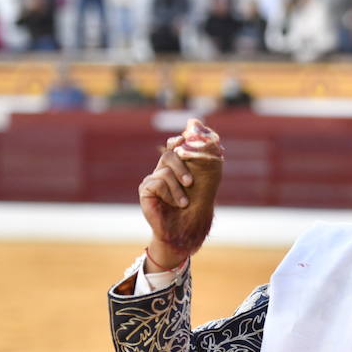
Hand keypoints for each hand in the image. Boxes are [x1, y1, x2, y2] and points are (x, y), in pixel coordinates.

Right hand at [138, 119, 224, 268]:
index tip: (186, 140)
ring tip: (183, 202)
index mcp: (177, 165)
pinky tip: (173, 204)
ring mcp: (152, 179)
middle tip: (191, 183)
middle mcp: (163, 169)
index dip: (180, 140)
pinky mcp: (145, 190)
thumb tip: (196, 121)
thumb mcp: (206, 177)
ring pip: (166, 170)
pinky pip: (157, 182)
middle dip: (183, 166)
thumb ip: (203, 151)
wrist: (186, 230)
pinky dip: (169, 193)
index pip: (176, 144)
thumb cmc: (197, 206)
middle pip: (170, 153)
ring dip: (179, 188)